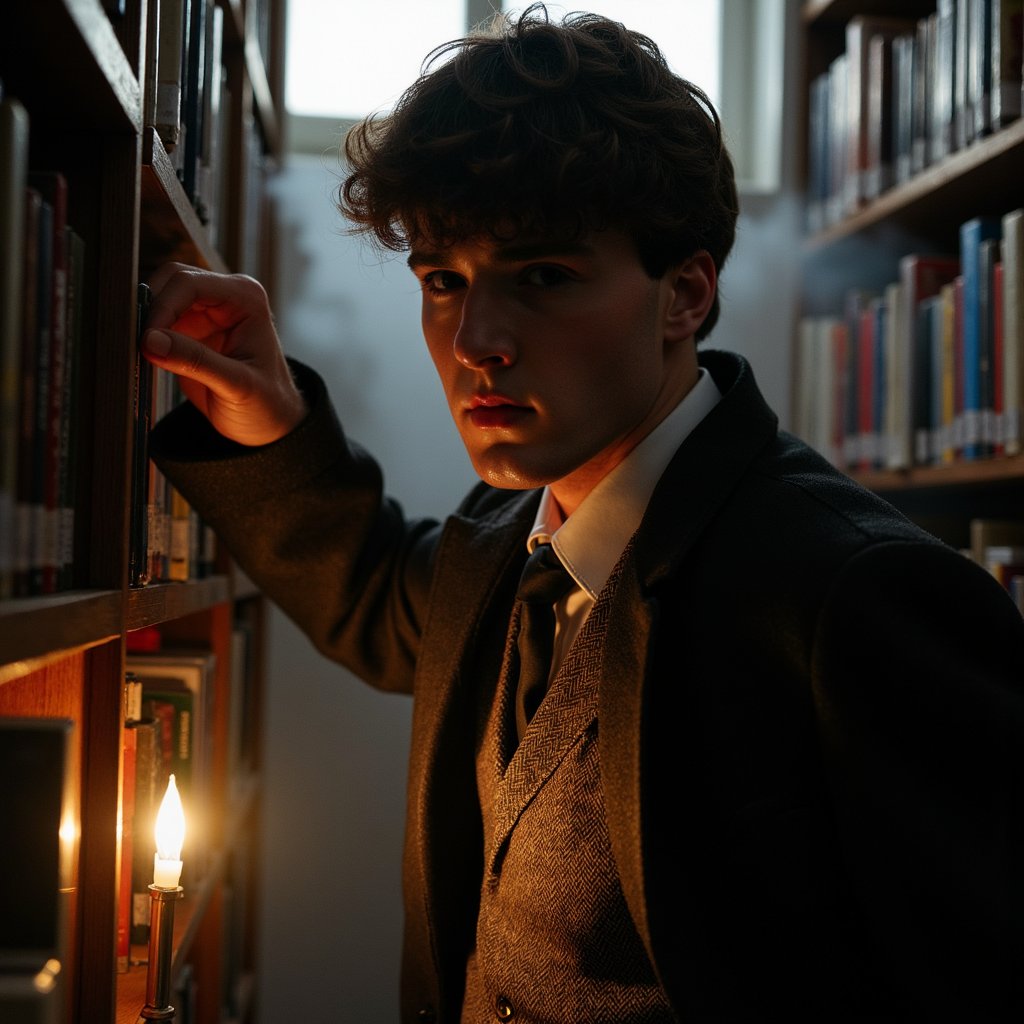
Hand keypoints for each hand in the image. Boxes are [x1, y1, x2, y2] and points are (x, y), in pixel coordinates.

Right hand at [142, 263, 306, 445]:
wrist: (268, 424)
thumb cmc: (267, 404)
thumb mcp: (236, 386)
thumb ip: (196, 361)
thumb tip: (151, 340)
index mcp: (246, 298)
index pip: (190, 283)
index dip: (163, 307)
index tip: (147, 339)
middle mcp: (226, 296)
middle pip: (170, 281)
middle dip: (151, 310)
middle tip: (139, 344)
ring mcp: (206, 311)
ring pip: (160, 297)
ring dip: (145, 321)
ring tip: (140, 352)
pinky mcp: (189, 329)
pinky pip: (157, 321)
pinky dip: (146, 335)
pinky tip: (144, 357)